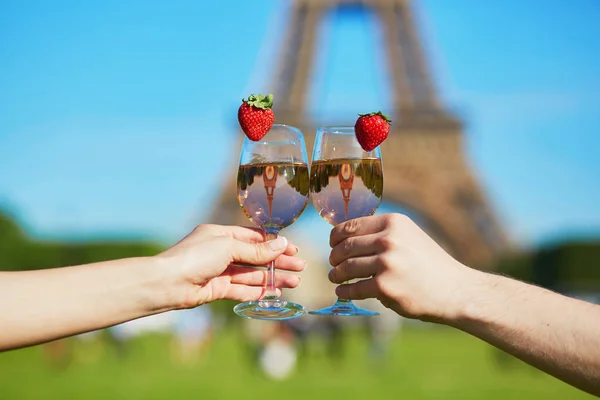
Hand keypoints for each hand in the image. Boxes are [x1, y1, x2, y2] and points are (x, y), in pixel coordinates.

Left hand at [156, 224, 304, 307]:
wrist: (167, 283)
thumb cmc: (195, 257)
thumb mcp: (229, 247)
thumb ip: (256, 250)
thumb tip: (282, 244)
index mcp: (221, 234)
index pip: (253, 238)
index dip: (274, 244)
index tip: (293, 249)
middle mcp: (220, 252)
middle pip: (256, 257)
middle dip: (278, 262)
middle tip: (300, 267)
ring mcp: (219, 271)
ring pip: (252, 275)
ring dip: (273, 278)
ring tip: (294, 282)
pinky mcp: (217, 289)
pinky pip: (242, 290)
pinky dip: (259, 292)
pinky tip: (275, 293)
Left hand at [328, 214, 479, 322]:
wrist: (455, 290)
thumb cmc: (429, 264)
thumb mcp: (408, 236)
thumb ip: (381, 233)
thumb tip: (345, 237)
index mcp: (393, 222)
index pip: (350, 226)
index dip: (335, 237)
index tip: (333, 245)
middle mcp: (389, 239)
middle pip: (345, 246)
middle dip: (335, 257)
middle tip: (333, 265)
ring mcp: (387, 263)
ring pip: (346, 267)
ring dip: (336, 274)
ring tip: (335, 278)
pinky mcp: (385, 286)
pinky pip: (354, 288)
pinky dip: (345, 291)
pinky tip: (343, 291)